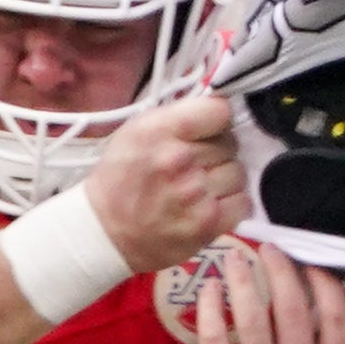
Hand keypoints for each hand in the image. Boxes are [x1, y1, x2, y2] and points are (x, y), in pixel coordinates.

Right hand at [77, 93, 243, 273]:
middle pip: (230, 143)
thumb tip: (220, 108)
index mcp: (159, 131)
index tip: (203, 133)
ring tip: (197, 190)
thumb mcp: (136, 132)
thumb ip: (178, 116)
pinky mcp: (208, 224)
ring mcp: (196, 194)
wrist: (102, 235)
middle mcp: (179, 160)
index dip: (214, 122)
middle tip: (191, 167)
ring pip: (238, 172)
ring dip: (222, 180)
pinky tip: (208, 207)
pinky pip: (243, 202)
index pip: (220, 111)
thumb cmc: (119, 179)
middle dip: (215, 153)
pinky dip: (230, 205)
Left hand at [197, 239, 344, 343]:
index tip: (310, 265)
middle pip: (290, 311)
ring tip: (237, 258)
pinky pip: (214, 339)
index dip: (322, 285)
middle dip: (280, 271)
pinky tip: (211, 288)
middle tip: (269, 248)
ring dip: (243, 280)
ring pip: (251, 319)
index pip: (334, 318)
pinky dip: (210, 310)